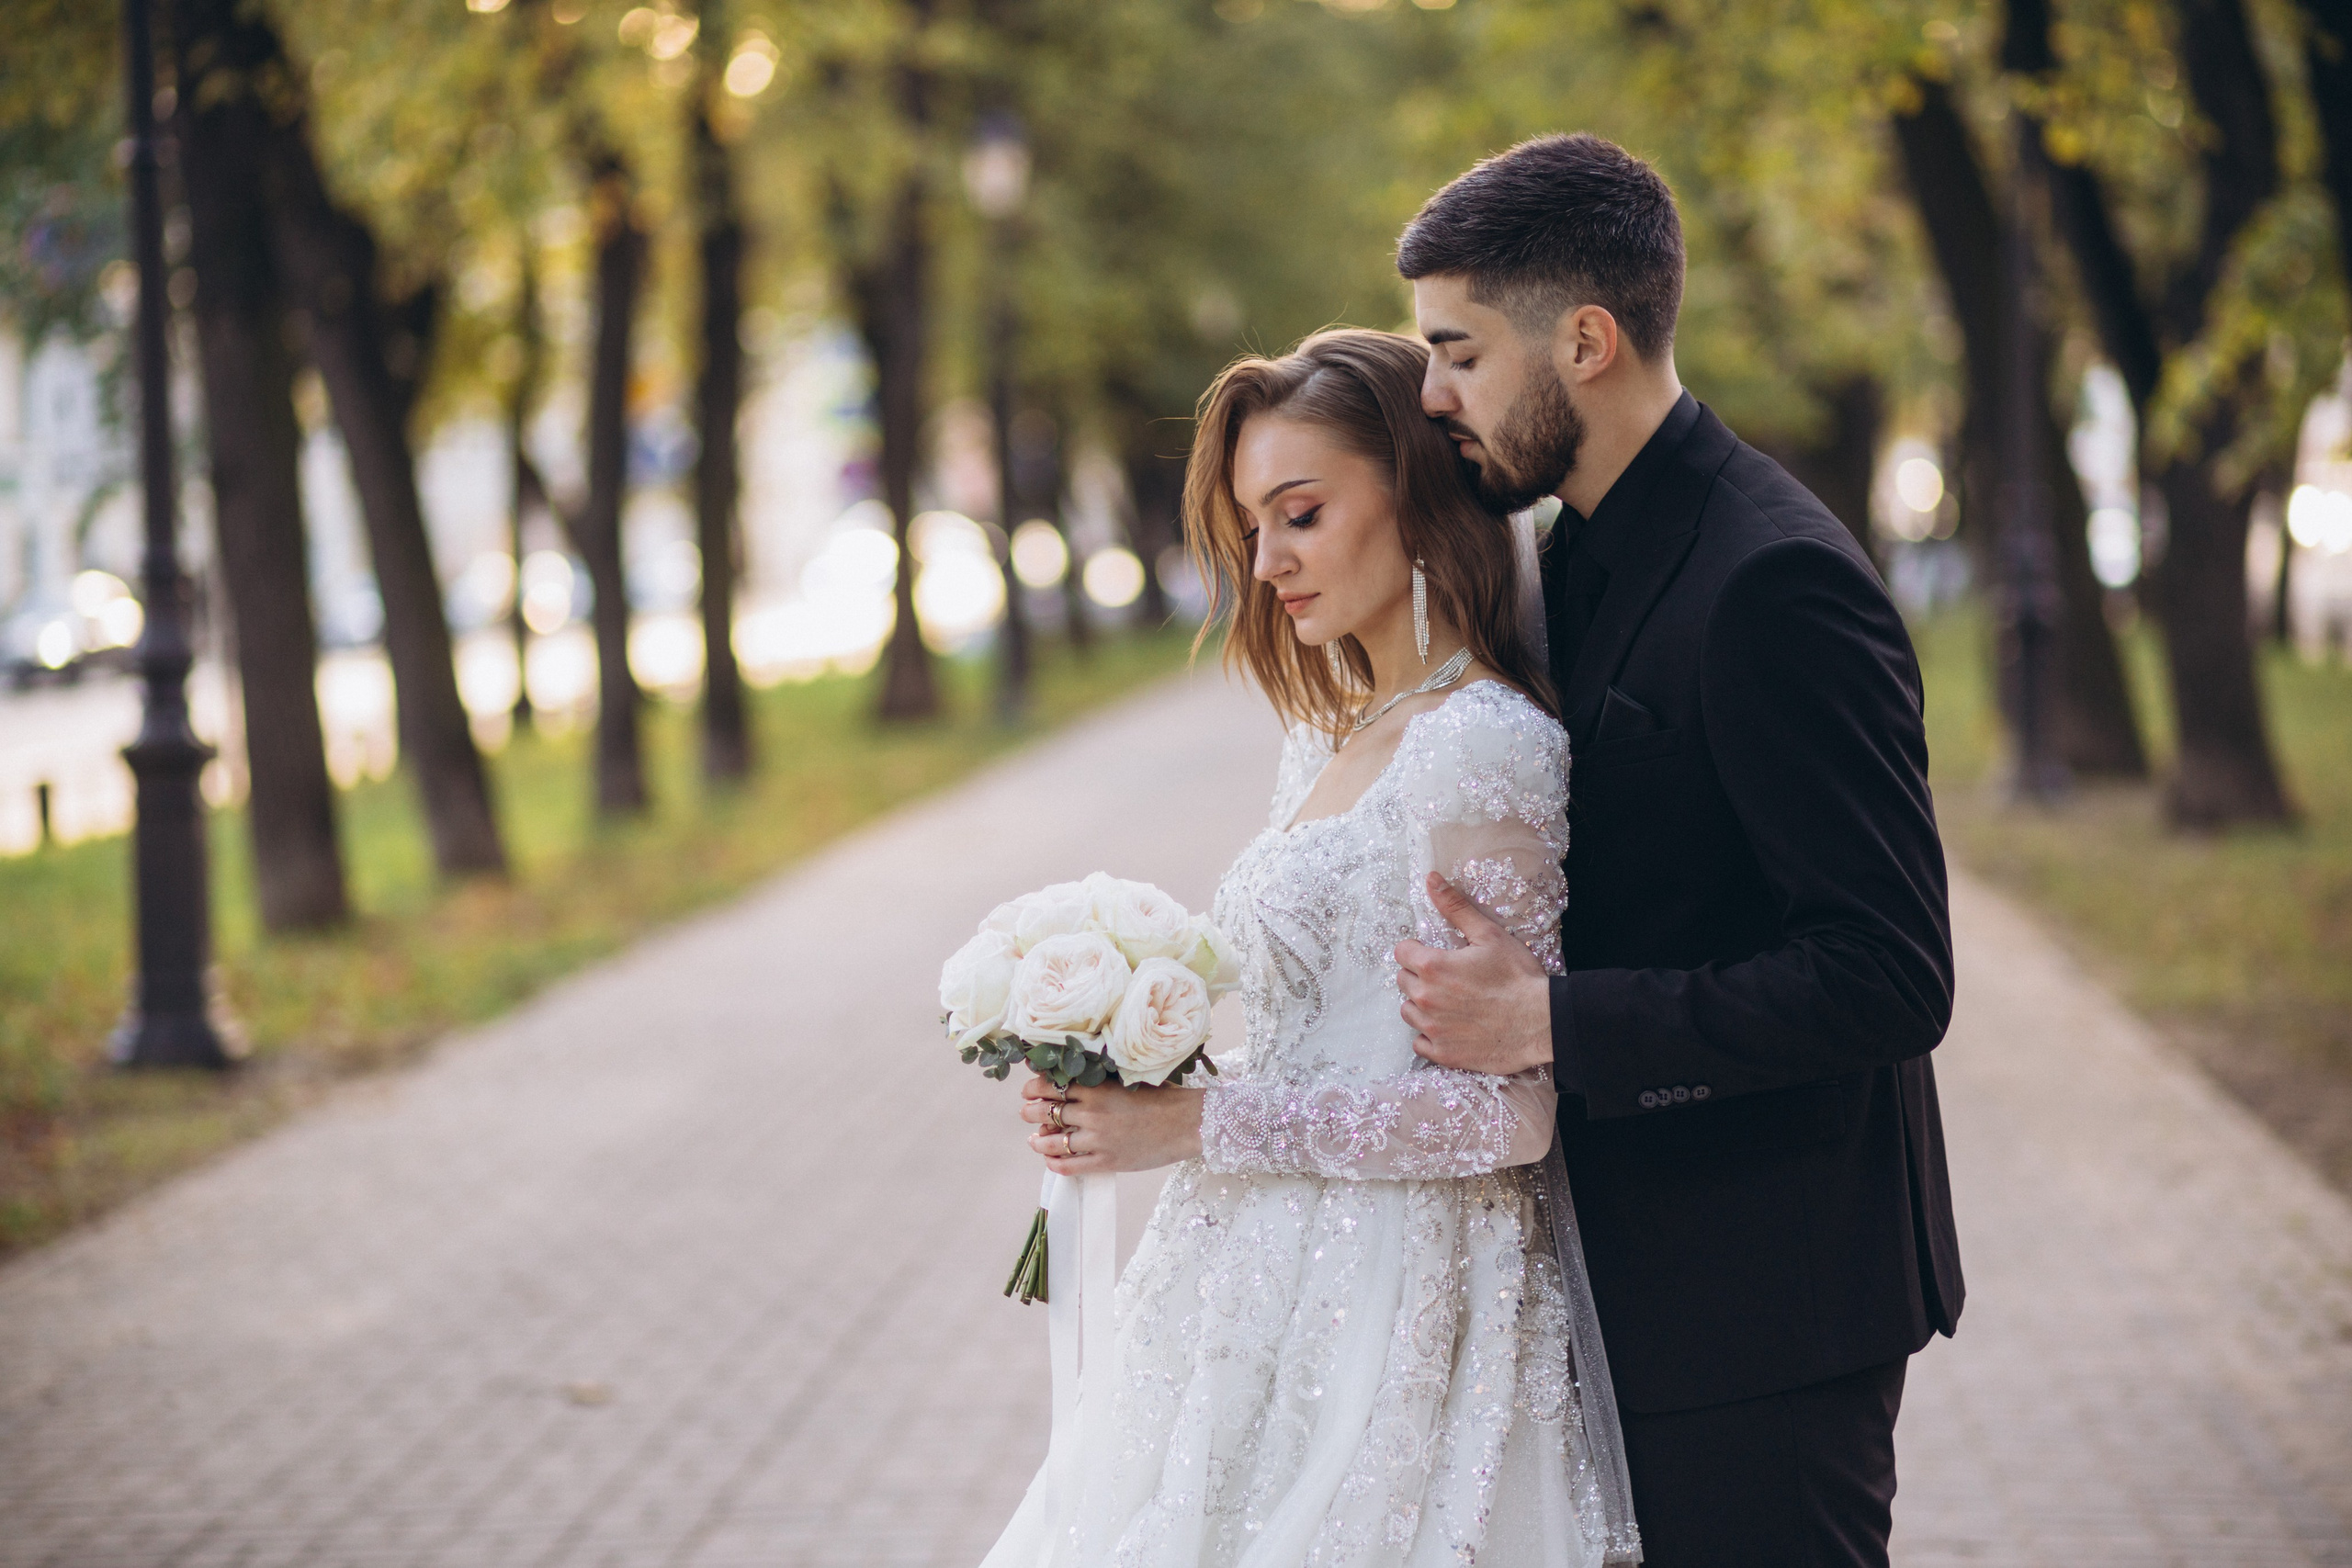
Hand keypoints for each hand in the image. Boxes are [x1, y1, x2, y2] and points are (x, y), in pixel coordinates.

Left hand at [1020, 1072, 1204, 1173]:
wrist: (1187, 1122)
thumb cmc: (1162, 1097)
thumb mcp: (1128, 1080)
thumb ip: (1101, 1079)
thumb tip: (1074, 1078)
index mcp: (1096, 1087)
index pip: (1051, 1084)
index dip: (1034, 1086)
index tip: (1030, 1089)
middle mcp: (1091, 1112)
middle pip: (1045, 1110)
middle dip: (1030, 1111)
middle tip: (1027, 1112)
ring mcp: (1097, 1139)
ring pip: (1052, 1141)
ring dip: (1038, 1140)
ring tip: (1035, 1139)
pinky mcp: (1106, 1161)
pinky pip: (1069, 1166)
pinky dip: (1054, 1163)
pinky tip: (1051, 1160)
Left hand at [1395, 872, 1552, 1075]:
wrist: (1542, 1021)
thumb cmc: (1518, 977)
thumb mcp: (1489, 934)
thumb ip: (1455, 907)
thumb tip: (1431, 880)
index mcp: (1433, 967)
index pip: (1401, 952)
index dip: (1417, 950)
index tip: (1435, 954)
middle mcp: (1426, 999)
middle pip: (1404, 981)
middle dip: (1420, 976)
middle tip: (1449, 978)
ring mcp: (1433, 1029)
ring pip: (1408, 1012)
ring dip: (1422, 1005)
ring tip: (1450, 1002)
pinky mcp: (1444, 1053)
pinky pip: (1420, 1044)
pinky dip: (1430, 1036)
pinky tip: (1450, 1027)